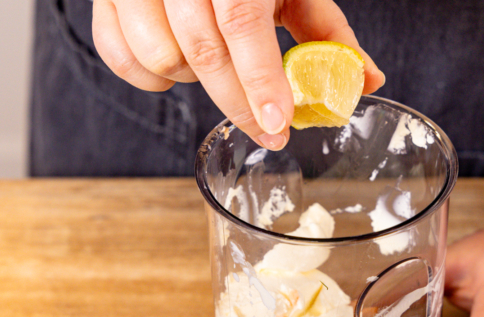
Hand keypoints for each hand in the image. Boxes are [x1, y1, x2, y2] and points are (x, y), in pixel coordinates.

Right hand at [92, 0, 384, 149]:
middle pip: (202, 50)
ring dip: (194, 80)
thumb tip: (366, 80)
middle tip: (268, 130)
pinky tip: (177, 67)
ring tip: (216, 68)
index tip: (277, 124)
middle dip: (238, 102)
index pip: (241, 20)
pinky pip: (117, 55)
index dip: (259, 78)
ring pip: (159, 57)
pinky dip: (149, 77)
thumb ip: (324, 32)